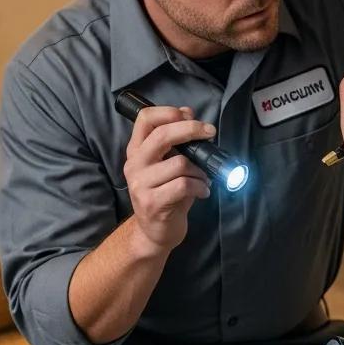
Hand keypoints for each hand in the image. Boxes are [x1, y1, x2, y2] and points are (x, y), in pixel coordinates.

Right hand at [123, 105, 212, 253]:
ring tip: (204, 179)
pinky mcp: (152, 202)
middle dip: (191, 130)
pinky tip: (203, 192)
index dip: (169, 112)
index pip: (145, 118)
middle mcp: (134, 164)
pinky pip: (184, 185)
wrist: (155, 233)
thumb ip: (176, 140)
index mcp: (136, 151)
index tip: (190, 116)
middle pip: (162, 135)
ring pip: (179, 163)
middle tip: (210, 132)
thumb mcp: (169, 164)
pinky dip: (201, 187)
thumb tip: (187, 111)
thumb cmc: (166, 195)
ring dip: (200, 170)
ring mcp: (140, 184)